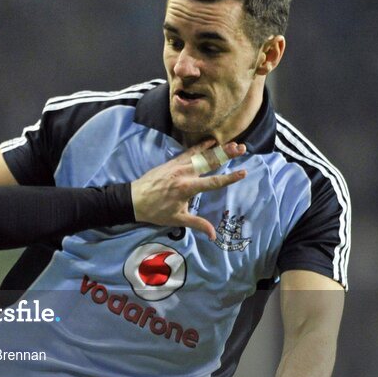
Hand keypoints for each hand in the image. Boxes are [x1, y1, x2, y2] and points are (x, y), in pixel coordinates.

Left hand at [130, 140, 246, 238]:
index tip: (243, 172)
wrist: (134, 199)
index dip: (230, 178)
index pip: (214, 182)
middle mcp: (185, 173)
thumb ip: (197, 224)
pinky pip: (189, 151)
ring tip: (233, 143)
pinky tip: (211, 141)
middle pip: (210, 162)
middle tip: (242, 148)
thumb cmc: (156, 211)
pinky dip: (201, 146)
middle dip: (227, 154)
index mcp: (188, 188)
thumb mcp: (177, 219)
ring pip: (202, 155)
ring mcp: (178, 165)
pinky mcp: (172, 162)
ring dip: (218, 149)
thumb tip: (214, 235)